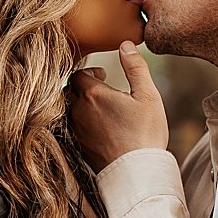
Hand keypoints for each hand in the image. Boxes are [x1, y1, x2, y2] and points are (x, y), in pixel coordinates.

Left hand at [68, 41, 169, 171]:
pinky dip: (81, 122)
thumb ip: (135, 67)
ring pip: (69, 110)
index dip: (90, 71)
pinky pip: (72, 127)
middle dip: (83, 86)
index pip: (78, 74)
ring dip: (81, 105)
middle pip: (70, 91)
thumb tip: (125, 44)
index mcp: (92, 94)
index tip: (103, 75)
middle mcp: (78, 111)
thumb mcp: (147, 95)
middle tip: (101, 88)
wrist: (136, 173)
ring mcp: (75, 130)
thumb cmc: (145, 133)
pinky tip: (99, 126)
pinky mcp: (77, 146)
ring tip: (100, 107)